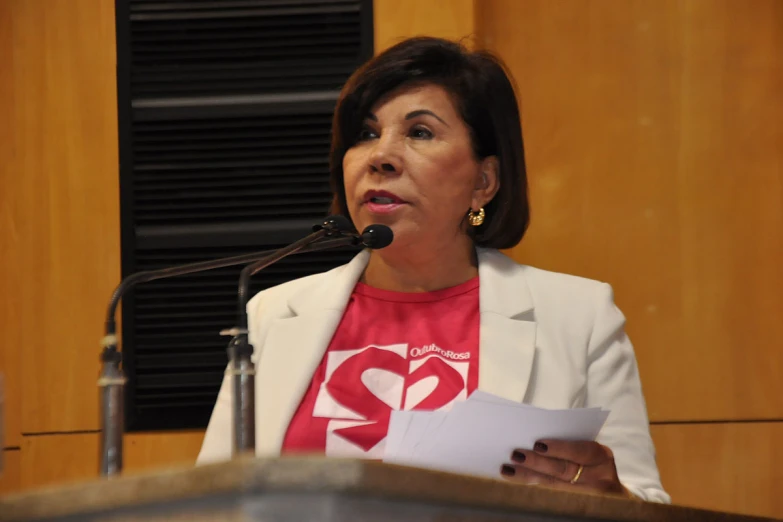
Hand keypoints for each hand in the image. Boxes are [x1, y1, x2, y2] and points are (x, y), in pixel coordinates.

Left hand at [500, 439, 631, 496]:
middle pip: (564, 470)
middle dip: (538, 462)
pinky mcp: (578, 507)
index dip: (559, 448)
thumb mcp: (591, 453)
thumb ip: (571, 445)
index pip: (580, 451)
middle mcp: (599, 477)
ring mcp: (590, 496)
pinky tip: (517, 484)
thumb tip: (536, 440)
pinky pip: (552, 497)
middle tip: (516, 455)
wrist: (615, 500)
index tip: (538, 444)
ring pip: (554, 486)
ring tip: (508, 470)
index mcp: (602, 456)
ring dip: (529, 477)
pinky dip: (533, 489)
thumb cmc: (594, 466)